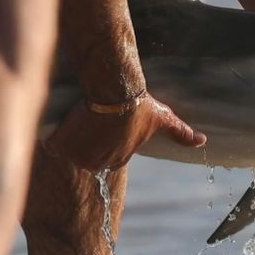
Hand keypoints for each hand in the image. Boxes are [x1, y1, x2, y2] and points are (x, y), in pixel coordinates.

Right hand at [44, 92, 205, 170]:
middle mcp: (99, 164)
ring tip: (79, 115)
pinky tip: (64, 119)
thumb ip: (181, 133)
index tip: (105, 119)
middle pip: (84, 152)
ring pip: (67, 147)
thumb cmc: (140, 103)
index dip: (103, 134)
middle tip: (91, 116)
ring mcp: (79, 157)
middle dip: (85, 136)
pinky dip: (53, 133)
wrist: (115, 90)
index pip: (104, 152)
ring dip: (69, 134)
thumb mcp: (163, 119)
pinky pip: (51, 143)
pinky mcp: (61, 146)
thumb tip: (202, 142)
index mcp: (119, 160)